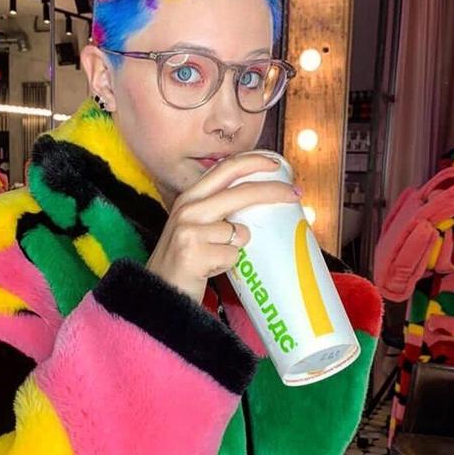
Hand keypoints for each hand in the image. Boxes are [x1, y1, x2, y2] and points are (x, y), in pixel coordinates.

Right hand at [147, 153, 299, 303]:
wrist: (158, 292)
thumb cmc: (184, 262)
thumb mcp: (195, 227)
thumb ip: (217, 212)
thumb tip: (258, 204)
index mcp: (189, 198)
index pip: (225, 168)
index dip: (253, 161)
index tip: (277, 164)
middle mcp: (187, 208)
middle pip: (240, 192)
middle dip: (272, 191)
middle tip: (295, 194)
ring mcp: (188, 230)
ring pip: (239, 231)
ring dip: (237, 248)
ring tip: (216, 258)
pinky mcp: (192, 253)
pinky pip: (232, 256)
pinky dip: (227, 265)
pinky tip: (208, 270)